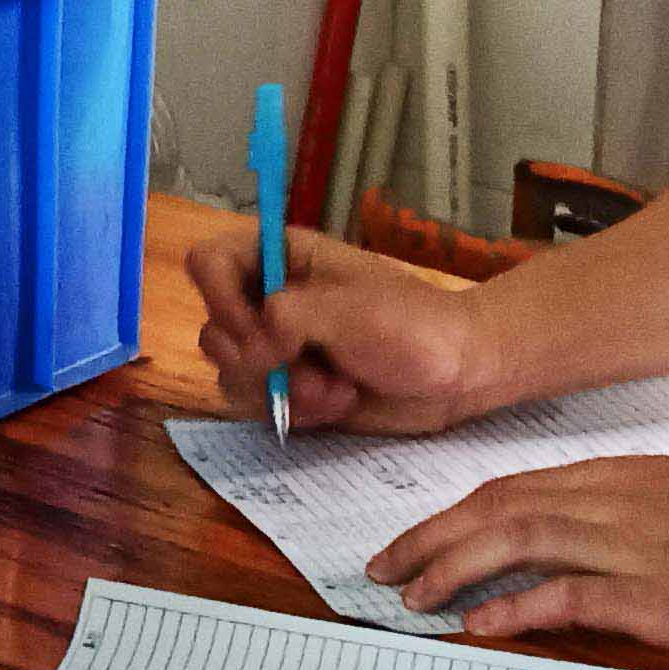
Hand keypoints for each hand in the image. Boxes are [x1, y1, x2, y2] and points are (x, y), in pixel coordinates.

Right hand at [190, 230, 499, 434]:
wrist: (459, 373)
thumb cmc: (416, 325)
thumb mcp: (350, 311)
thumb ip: (286, 319)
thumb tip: (250, 351)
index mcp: (283, 257)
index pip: (208, 262)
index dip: (219, 298)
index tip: (255, 330)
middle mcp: (270, 299)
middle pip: (214, 329)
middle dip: (259, 361)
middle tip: (306, 365)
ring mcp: (279, 348)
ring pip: (232, 374)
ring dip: (283, 391)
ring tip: (336, 390)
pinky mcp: (291, 388)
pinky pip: (259, 407)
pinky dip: (297, 412)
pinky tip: (339, 403)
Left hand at [371, 458, 668, 648]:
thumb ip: (618, 504)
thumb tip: (561, 527)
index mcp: (617, 475)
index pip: (510, 488)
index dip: (451, 514)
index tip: (412, 539)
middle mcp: (613, 500)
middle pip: (496, 509)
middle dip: (430, 538)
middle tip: (383, 570)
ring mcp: (631, 546)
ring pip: (517, 542)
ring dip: (454, 569)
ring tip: (412, 597)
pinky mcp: (654, 595)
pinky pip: (566, 597)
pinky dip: (514, 607)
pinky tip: (477, 625)